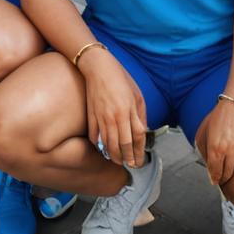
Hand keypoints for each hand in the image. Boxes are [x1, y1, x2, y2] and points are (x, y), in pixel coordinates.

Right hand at [81, 50, 147, 168]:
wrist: (98, 67)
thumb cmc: (120, 78)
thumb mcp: (137, 93)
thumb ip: (140, 113)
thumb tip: (142, 130)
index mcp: (128, 110)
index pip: (136, 137)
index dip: (139, 151)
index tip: (140, 159)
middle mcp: (115, 116)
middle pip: (122, 145)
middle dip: (127, 158)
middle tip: (130, 165)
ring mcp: (101, 118)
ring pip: (108, 144)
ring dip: (114, 156)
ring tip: (119, 161)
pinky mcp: (91, 116)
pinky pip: (94, 137)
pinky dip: (99, 147)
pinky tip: (104, 150)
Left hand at [204, 99, 233, 186]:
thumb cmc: (220, 114)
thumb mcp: (206, 129)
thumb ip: (205, 145)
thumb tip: (206, 159)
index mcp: (214, 147)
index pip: (213, 169)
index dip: (213, 177)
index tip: (213, 181)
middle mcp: (225, 150)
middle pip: (223, 172)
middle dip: (221, 178)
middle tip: (220, 181)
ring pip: (233, 169)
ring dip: (229, 174)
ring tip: (227, 176)